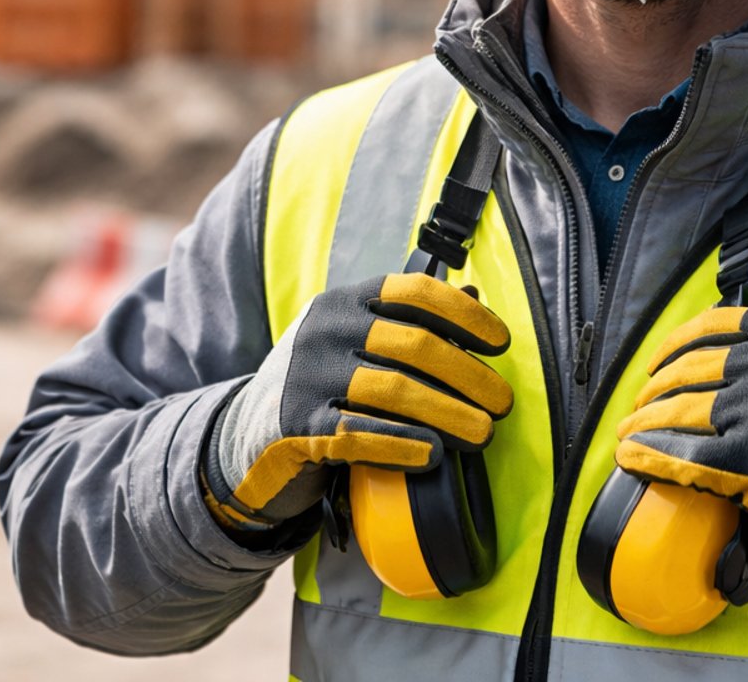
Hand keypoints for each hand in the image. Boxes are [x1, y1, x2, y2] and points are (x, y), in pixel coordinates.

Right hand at [203, 272, 513, 532]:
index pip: (414, 292)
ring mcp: (307, 377)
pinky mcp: (297, 426)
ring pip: (395, 391)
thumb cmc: (319, 387)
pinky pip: (360, 434)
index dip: (465, 314)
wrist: (245, 438)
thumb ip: (405, 324)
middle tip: (502, 404)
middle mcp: (324, 330)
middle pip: (415, 344)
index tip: (500, 343)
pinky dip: (403, 445)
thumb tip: (475, 298)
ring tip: (482, 434)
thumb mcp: (352, 344)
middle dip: (469, 374)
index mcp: (344, 301)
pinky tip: (432, 455)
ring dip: (450, 413)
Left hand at [616, 306, 747, 593]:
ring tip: (628, 432)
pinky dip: (651, 455)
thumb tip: (716, 356)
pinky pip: (684, 454)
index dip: (674, 344)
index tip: (657, 362)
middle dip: (655, 389)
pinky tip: (631, 455)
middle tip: (640, 405)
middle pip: (690, 371)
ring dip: (645, 423)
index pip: (714, 327)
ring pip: (680, 410)